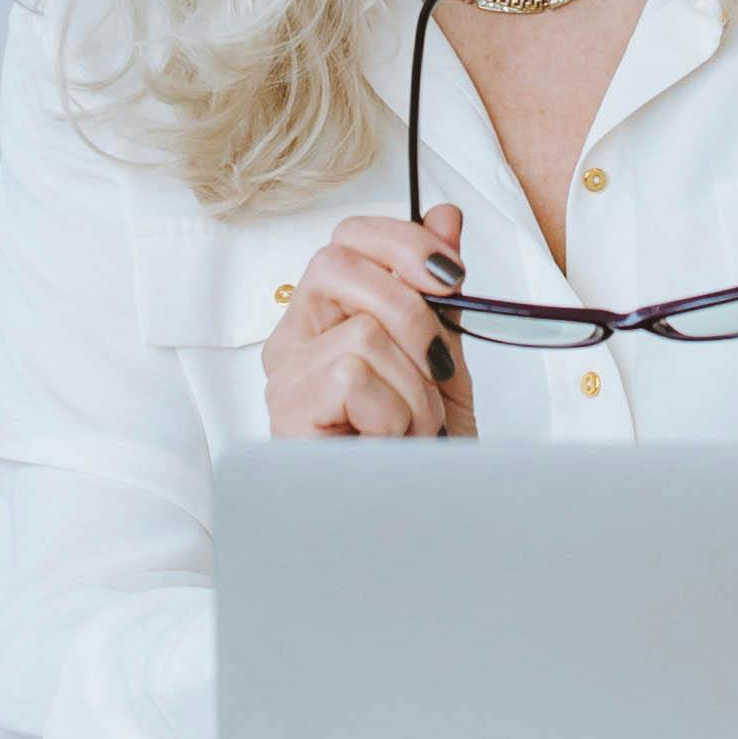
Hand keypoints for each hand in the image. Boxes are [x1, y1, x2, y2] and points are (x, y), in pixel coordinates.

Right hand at [265, 206, 477, 437]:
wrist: (422, 523)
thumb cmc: (421, 451)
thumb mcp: (443, 360)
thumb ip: (439, 292)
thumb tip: (446, 215)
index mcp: (327, 318)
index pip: (346, 240)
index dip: (402, 242)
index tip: (452, 276)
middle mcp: (294, 341)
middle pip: (340, 263)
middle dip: (413, 310)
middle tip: (439, 367)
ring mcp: (285, 377)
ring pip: (364, 329)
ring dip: (414, 388)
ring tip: (412, 428)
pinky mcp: (287, 412)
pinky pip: (354, 373)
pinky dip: (394, 412)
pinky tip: (389, 443)